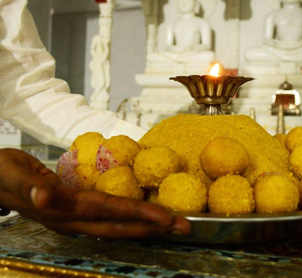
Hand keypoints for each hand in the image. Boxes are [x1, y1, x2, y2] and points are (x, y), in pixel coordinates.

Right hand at [0, 148, 190, 238]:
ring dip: (146, 224)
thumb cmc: (1, 172)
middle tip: (185, 227)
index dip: (138, 214)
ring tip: (172, 224)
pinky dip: (130, 217)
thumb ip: (29, 185)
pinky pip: (108, 216)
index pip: (108, 211)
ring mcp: (75, 217)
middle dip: (154, 226)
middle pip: (120, 225)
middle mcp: (73, 218)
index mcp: (63, 208)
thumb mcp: (12, 173)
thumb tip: (46, 196)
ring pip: (117, 224)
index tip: (166, 218)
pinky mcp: (75, 210)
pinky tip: (144, 216)